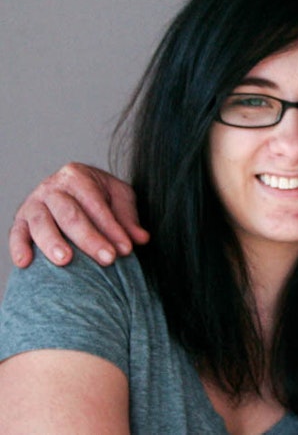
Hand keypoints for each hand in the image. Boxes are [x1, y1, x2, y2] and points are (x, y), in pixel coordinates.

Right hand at [9, 162, 147, 267]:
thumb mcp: (118, 198)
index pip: (96, 204)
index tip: (126, 249)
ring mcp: (34, 203)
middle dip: (90, 238)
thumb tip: (141, 238)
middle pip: (70, 214)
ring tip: (66, 261)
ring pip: (42, 223)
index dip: (112, 227)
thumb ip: (128, 218)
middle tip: (107, 259)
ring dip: (53, 243)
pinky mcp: (20, 220)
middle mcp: (53, 187)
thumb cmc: (98, 194)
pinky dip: (18, 247)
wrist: (70, 187)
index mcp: (78, 176)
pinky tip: (25, 263)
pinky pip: (16, 233)